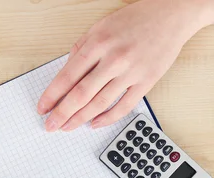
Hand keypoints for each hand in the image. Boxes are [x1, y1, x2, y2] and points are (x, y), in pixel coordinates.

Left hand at [37, 0, 213, 130]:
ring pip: (100, 103)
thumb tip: (66, 75)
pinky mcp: (147, 82)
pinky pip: (124, 107)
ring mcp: (131, 72)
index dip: (52, 96)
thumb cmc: (134, 20)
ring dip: (80, 118)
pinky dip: (107, 118)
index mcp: (98, 44)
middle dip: (62, 113)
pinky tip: (94, 123)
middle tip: (51, 125)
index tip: (43, 108)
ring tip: (68, 126)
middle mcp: (114, 59)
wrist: (171, 14)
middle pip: (81, 94)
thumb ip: (81, 49)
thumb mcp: (99, 27)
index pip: (67, 76)